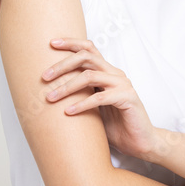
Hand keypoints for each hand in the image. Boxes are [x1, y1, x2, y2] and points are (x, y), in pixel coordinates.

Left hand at [43, 37, 158, 158]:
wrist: (140, 143)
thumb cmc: (116, 126)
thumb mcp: (92, 106)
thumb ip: (79, 94)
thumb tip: (49, 91)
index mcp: (107, 71)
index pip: (89, 49)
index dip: (71, 43)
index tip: (52, 43)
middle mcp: (115, 74)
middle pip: (86, 57)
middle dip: (62, 65)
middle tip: (44, 77)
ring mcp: (122, 84)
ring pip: (90, 76)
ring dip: (67, 86)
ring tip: (50, 98)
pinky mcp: (127, 98)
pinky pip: (100, 98)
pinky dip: (81, 104)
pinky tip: (68, 112)